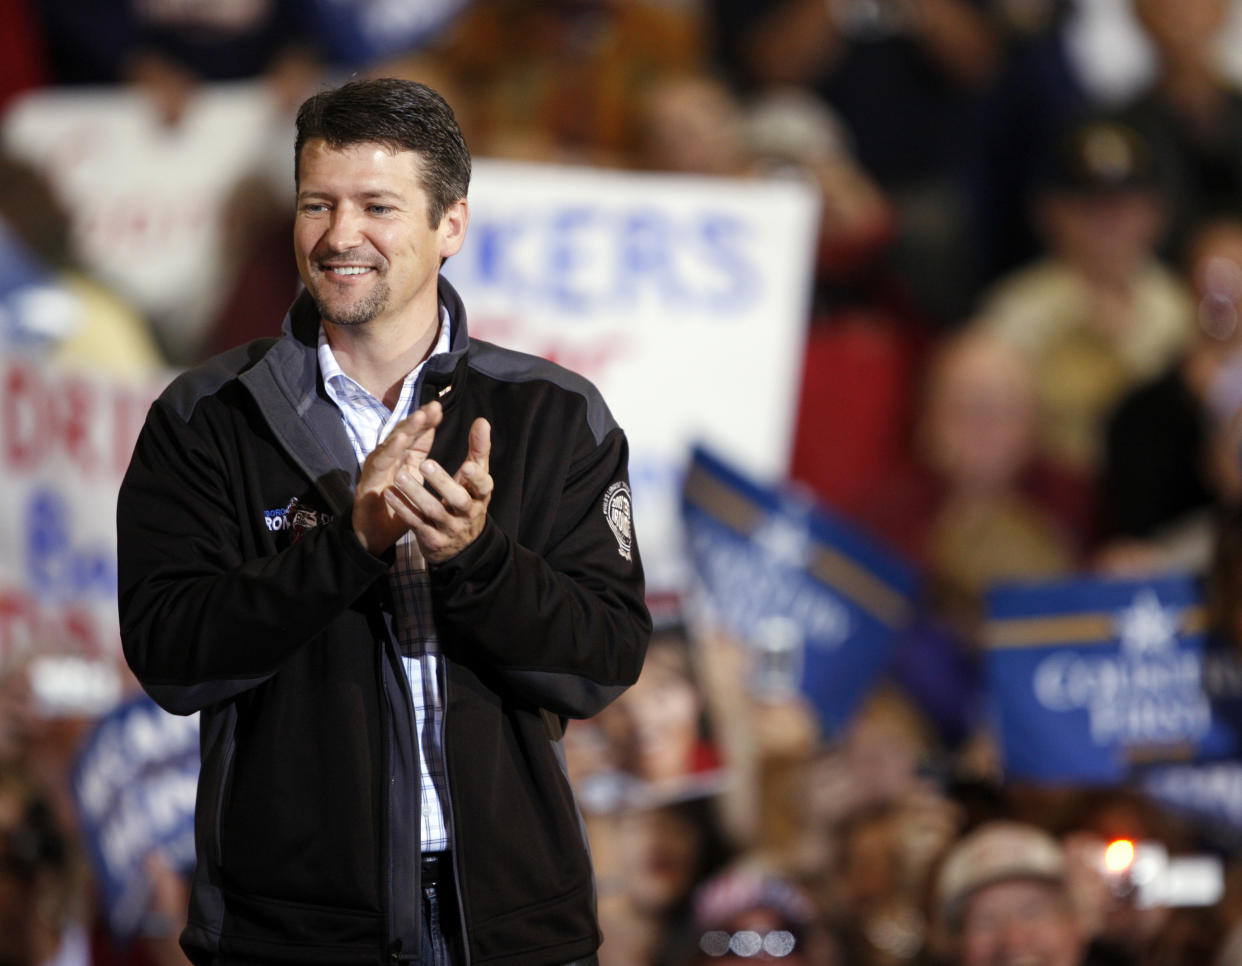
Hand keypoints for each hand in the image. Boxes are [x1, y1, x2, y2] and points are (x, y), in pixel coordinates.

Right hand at [352, 401, 441, 555]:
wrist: (373, 536)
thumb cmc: (394, 508)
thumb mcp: (413, 482)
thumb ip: (419, 459)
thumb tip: (430, 432)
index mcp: (400, 460)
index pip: (414, 436)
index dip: (426, 422)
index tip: (439, 407)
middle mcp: (387, 460)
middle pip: (403, 434)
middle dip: (418, 419)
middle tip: (433, 406)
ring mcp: (376, 469)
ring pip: (392, 444)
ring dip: (406, 429)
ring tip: (420, 416)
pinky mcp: (368, 481)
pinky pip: (380, 463)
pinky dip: (390, 449)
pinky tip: (401, 438)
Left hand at [386, 415, 492, 563]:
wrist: (461, 546)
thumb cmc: (467, 501)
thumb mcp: (476, 479)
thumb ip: (479, 450)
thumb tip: (482, 421)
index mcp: (480, 496)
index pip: (483, 486)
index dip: (476, 477)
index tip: (466, 465)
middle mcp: (468, 513)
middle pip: (458, 499)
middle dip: (442, 482)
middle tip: (425, 463)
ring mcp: (450, 528)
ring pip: (433, 511)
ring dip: (415, 493)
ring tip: (399, 476)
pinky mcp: (432, 539)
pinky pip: (416, 523)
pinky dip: (403, 508)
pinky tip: (389, 493)